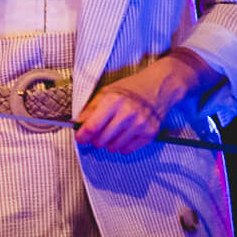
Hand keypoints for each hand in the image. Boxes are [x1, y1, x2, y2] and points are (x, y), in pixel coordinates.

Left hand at [76, 50, 223, 154]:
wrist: (158, 86)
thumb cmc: (131, 88)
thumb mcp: (106, 92)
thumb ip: (90, 109)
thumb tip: (78, 125)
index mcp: (113, 100)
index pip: (91, 127)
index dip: (82, 136)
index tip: (80, 138)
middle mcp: (127, 113)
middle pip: (101, 140)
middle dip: (95, 140)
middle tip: (98, 133)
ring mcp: (140, 124)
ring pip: (114, 147)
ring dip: (109, 143)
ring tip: (113, 131)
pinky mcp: (150, 133)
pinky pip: (128, 150)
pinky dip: (122, 145)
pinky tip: (125, 134)